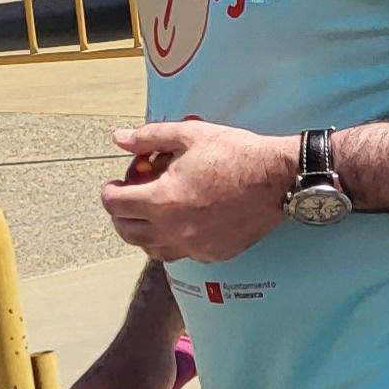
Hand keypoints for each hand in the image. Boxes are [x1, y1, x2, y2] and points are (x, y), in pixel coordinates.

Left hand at [102, 119, 297, 262]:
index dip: (110, 190)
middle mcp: (173, 229)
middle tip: (133, 197)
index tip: (118, 183)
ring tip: (156, 212)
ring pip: (150, 248)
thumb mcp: (190, 134)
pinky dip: (174, 240)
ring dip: (145, 231)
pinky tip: (185, 222)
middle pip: (126, 232)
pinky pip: (181, 253)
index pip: (114, 204)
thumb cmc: (236, 154)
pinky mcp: (213, 253)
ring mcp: (194, 245)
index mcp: (162, 199)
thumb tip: (119, 138)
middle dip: (122, 213)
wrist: (278, 178)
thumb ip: (149, 138)